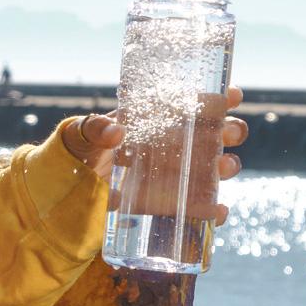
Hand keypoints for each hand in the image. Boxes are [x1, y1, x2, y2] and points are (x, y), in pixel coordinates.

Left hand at [58, 86, 248, 223]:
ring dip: (226, 166)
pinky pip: (199, 206)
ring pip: (213, 168)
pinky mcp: (171, 203)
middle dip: (231, 131)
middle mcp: (173, 145)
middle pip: (214, 135)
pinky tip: (219, 211)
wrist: (71, 187)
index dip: (219, 98)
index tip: (233, 94)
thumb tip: (116, 132)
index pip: (194, 105)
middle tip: (232, 133)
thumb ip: (94, 129)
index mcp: (157, 120)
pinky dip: (213, 210)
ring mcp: (175, 174)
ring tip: (225, 167)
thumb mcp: (83, 134)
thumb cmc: (82, 151)